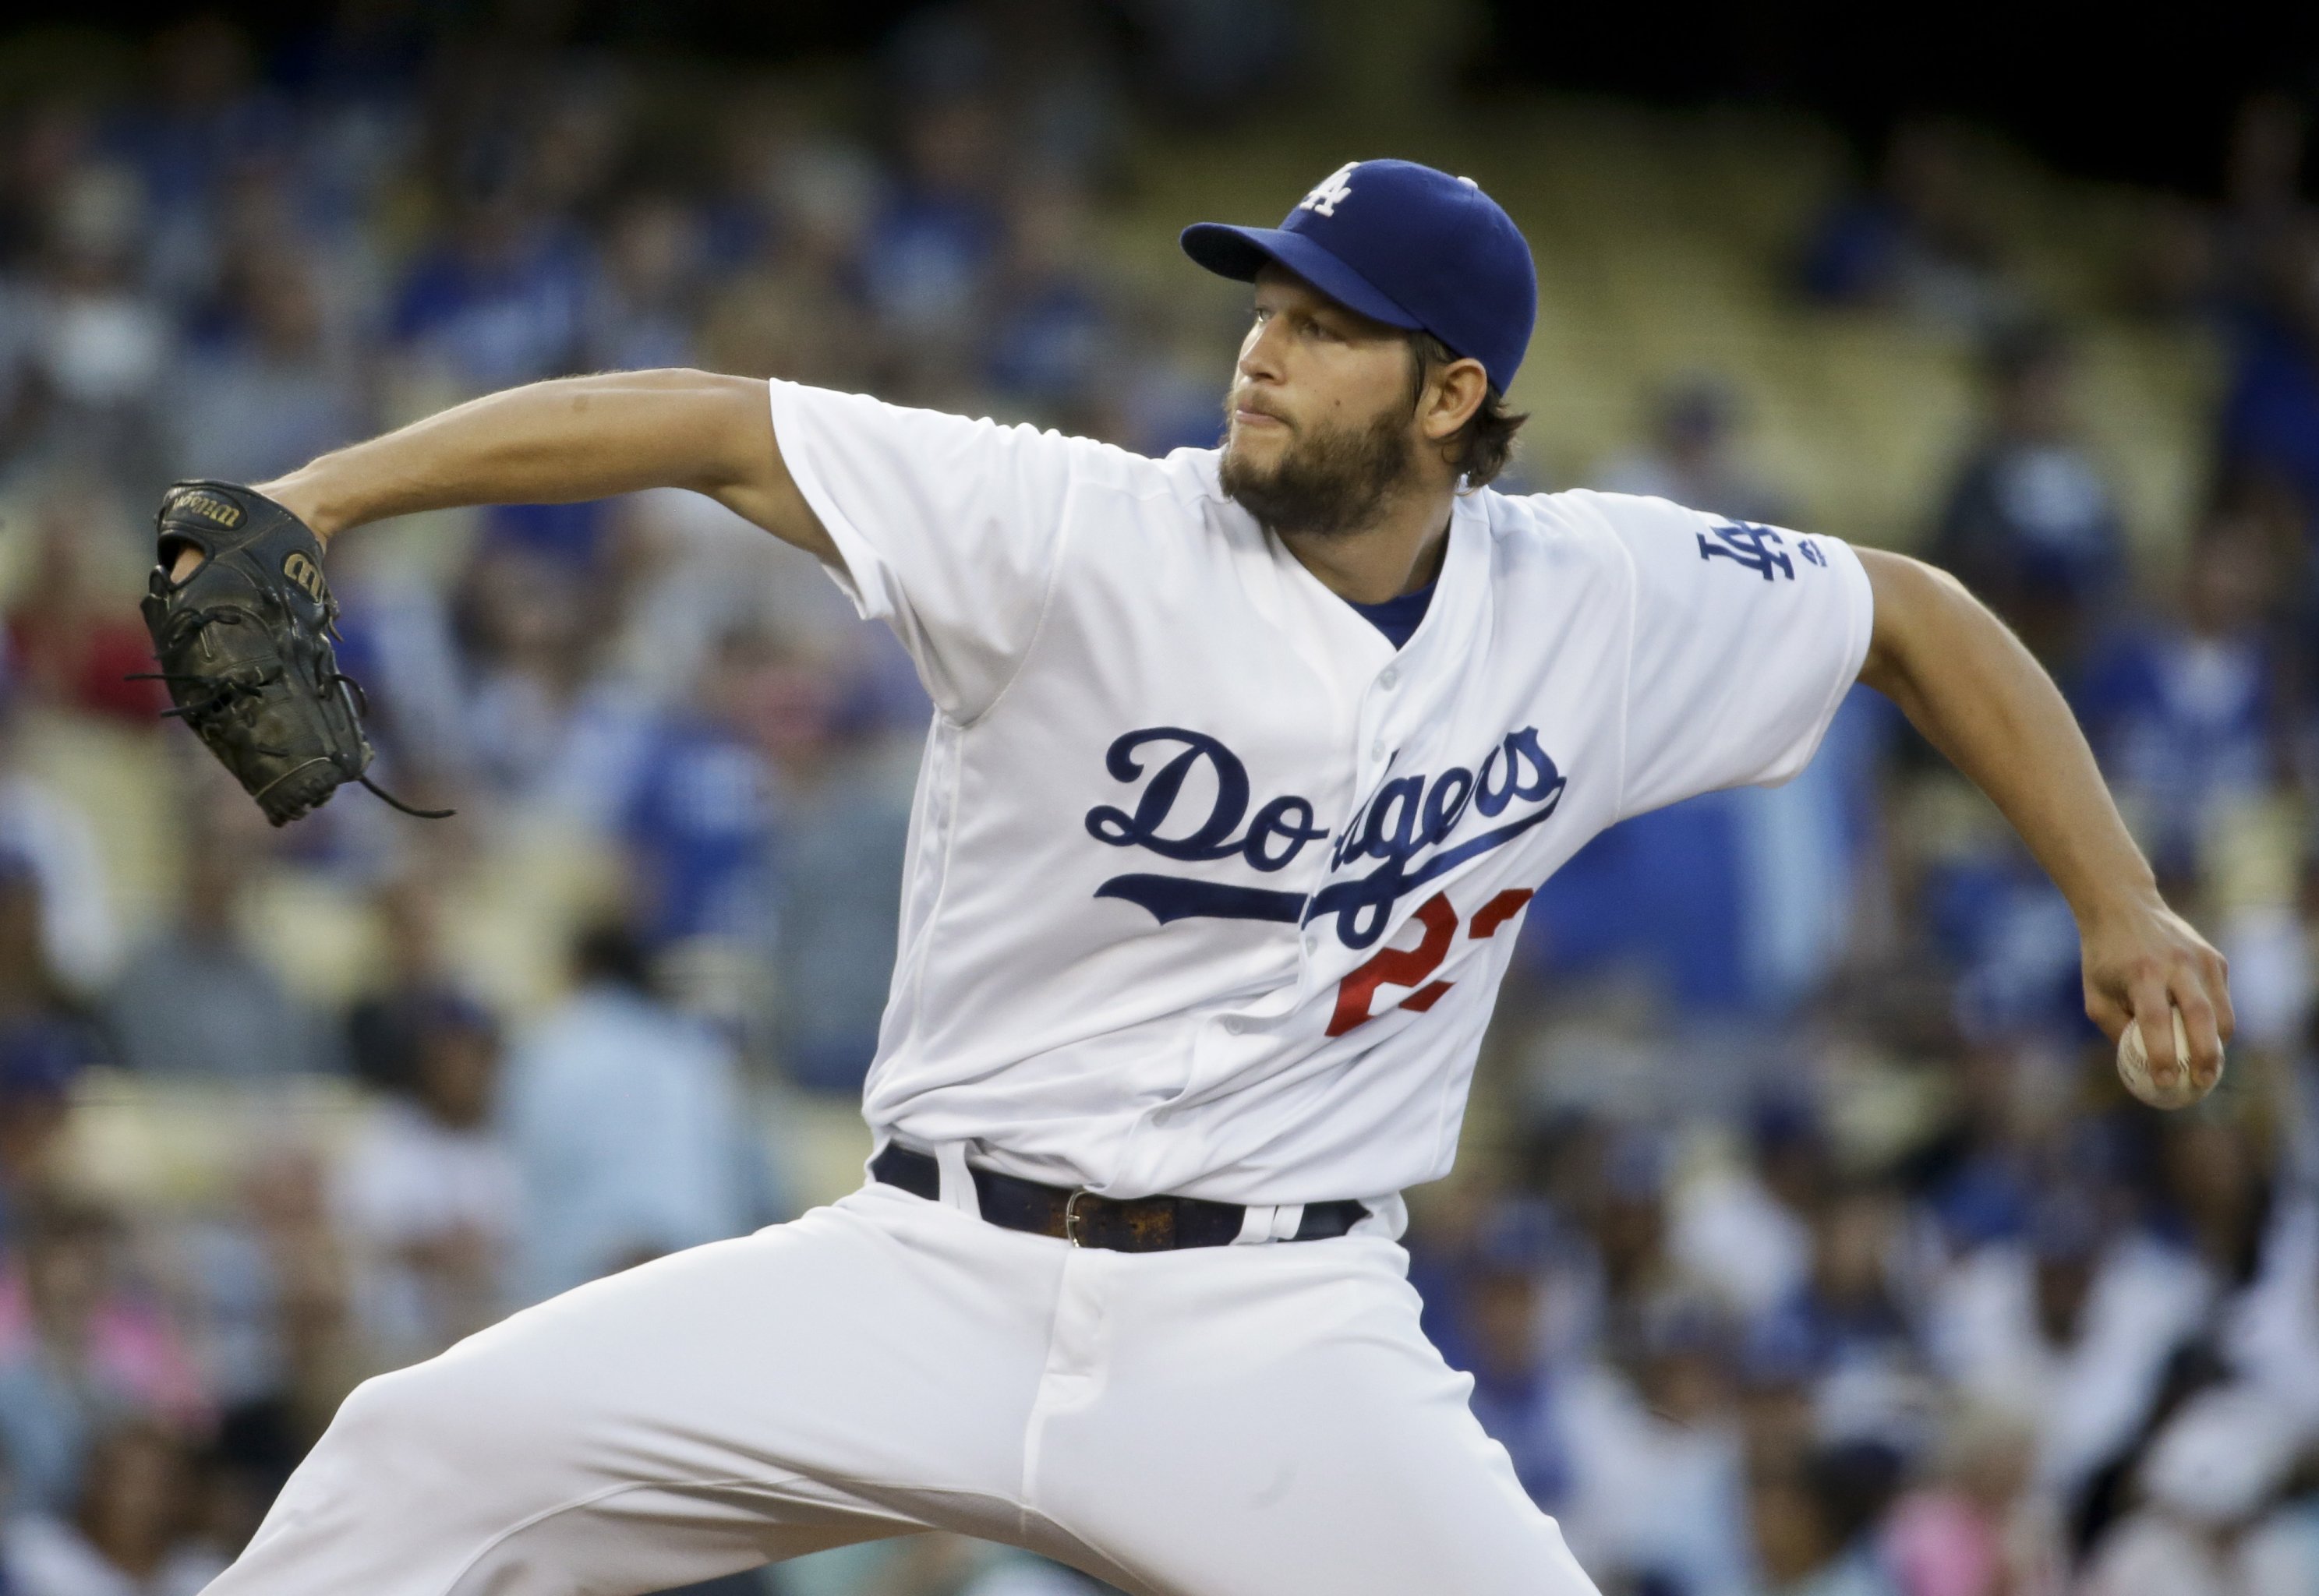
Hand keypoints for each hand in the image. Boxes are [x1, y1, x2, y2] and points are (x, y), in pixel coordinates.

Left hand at [2079, 892, 2231, 1094]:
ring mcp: (2201, 959)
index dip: (2163, 1055)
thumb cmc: (2105, 959)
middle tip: (2203, 1082)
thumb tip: (2140, 1068)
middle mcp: (2176, 964)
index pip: (2156, 1020)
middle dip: (2206, 1055)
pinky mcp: (2215, 958)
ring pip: (2221, 1010)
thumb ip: (2117, 1029)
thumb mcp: (2096, 995)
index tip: (2167, 1083)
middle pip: (2200, 1016)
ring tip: (2208, 1068)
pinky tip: (2205, 1036)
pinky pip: (2222, 998)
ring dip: (2218, 1043)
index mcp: (2141, 973)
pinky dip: (2217, 1021)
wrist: (2123, 906)